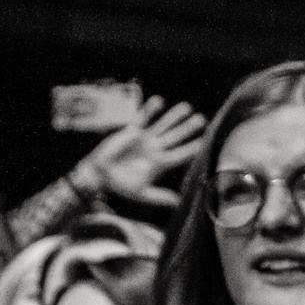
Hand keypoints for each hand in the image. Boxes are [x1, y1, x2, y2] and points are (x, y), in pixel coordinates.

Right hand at [82, 95, 206, 206]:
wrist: (98, 176)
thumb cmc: (119, 186)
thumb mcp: (141, 193)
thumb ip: (160, 197)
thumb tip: (178, 203)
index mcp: (160, 164)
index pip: (181, 154)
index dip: (193, 148)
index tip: (205, 141)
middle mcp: (155, 150)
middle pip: (176, 137)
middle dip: (188, 128)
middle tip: (202, 119)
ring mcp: (144, 140)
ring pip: (163, 125)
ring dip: (174, 117)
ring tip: (187, 107)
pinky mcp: (130, 132)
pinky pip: (142, 118)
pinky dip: (150, 110)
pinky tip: (159, 101)